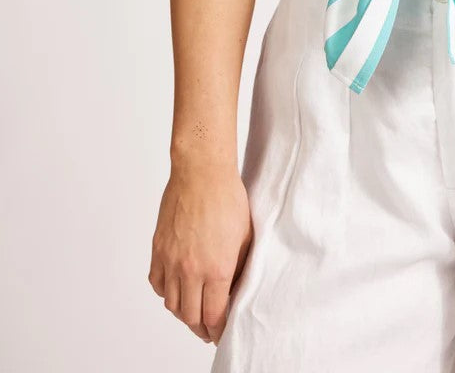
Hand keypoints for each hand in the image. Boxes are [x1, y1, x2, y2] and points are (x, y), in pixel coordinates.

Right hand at [148, 162, 252, 344]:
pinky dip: (167, 292)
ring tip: (193, 313)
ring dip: (183, 313)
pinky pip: (158, 283)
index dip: (219, 330)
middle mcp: (190, 270)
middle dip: (201, 328)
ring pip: (172, 304)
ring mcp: (171, 260)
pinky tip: (177, 290)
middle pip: (191, 317)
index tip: (222, 334)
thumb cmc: (228, 199)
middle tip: (209, 330)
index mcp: (216, 269)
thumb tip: (234, 291)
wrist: (202, 173)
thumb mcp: (245, 238)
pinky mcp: (158, 249)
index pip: (214, 316)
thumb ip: (238, 269)